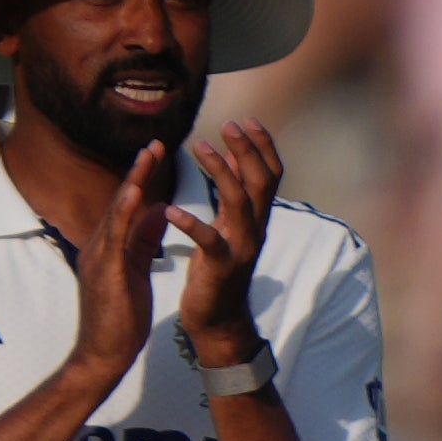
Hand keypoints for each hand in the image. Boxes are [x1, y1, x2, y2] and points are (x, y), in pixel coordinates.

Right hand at [70, 140, 172, 387]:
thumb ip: (144, 240)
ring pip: (116, 212)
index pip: (128, 205)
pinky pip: (114, 237)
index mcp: (109, 245)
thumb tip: (160, 209)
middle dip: (139, 170)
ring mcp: (98, 256)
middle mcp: (100, 245)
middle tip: (157, 142)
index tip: (158, 153)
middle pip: (121, 200)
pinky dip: (124, 212)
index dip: (143, 178)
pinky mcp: (104, 271)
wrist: (103, 355)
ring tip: (149, 156)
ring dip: (133, 182)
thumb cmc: (119, 318)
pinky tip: (135, 193)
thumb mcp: (136, 270)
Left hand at [178, 118, 281, 366]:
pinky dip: (191, 224)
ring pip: (240, 203)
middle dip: (248, 150)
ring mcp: (241, 249)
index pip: (270, 174)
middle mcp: (255, 230)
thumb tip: (231, 153)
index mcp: (256, 219)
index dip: (263, 146)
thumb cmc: (218, 271)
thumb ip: (233, 193)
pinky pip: (209, 241)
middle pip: (262, 182)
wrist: (218, 320)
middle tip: (228, 124)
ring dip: (221, 173)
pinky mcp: (220, 268)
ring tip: (200, 147)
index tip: (247, 120)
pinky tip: (170, 210)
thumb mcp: (228, 227)